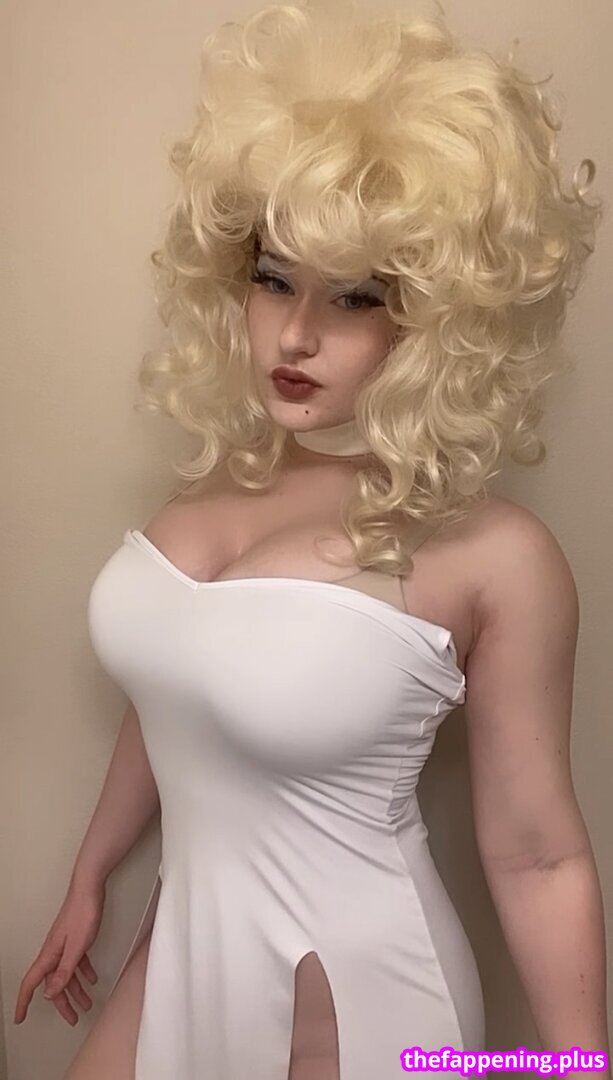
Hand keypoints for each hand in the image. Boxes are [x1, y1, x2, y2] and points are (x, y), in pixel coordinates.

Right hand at [14, 877, 105, 1026]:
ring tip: (87, 1003)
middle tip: (72, 1018)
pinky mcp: (76, 938)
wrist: (90, 888)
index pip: (31, 983)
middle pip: (54, 983)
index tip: (20, 1017)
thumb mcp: (76, 947)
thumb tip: (50, 993)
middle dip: (62, 1003)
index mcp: (49, 955)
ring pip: (67, 973)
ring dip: (76, 990)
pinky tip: (92, 978)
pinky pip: (77, 961)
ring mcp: (64, 944)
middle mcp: (54, 951)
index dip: (23, 1002)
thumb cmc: (82, 913)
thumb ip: (64, 971)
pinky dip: (83, 971)